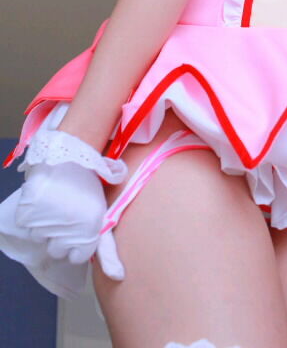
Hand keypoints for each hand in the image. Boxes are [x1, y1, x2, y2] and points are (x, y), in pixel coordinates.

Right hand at [15, 160, 124, 278]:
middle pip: (55, 251)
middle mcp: (67, 231)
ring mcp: (46, 221)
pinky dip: (30, 213)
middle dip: (58, 237)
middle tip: (64, 217)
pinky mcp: (30, 209)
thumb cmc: (90, 182)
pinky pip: (25, 222)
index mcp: (88, 232)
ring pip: (38, 237)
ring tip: (54, 206)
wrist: (73, 152)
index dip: (75, 246)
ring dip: (43, 225)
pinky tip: (43, 200)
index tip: (77, 231)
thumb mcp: (102, 213)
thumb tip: (118, 277)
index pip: (75, 258)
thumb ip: (108, 248)